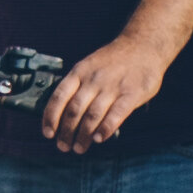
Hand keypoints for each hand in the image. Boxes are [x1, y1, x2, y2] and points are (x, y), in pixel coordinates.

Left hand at [45, 31, 173, 154]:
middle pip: (74, 109)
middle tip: (63, 147)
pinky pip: (116, 114)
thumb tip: (64, 113)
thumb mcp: (90, 65)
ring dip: (84, 135)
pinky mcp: (131, 93)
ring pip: (92, 115)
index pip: (59, 96)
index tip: (48, 133)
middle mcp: (93, 80)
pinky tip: (99, 139)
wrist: (144, 45)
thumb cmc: (114, 61)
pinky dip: (106, 128)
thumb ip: (79, 86)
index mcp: (80, 72)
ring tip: (79, 148)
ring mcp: (112, 86)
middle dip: (66, 131)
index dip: (51, 116)